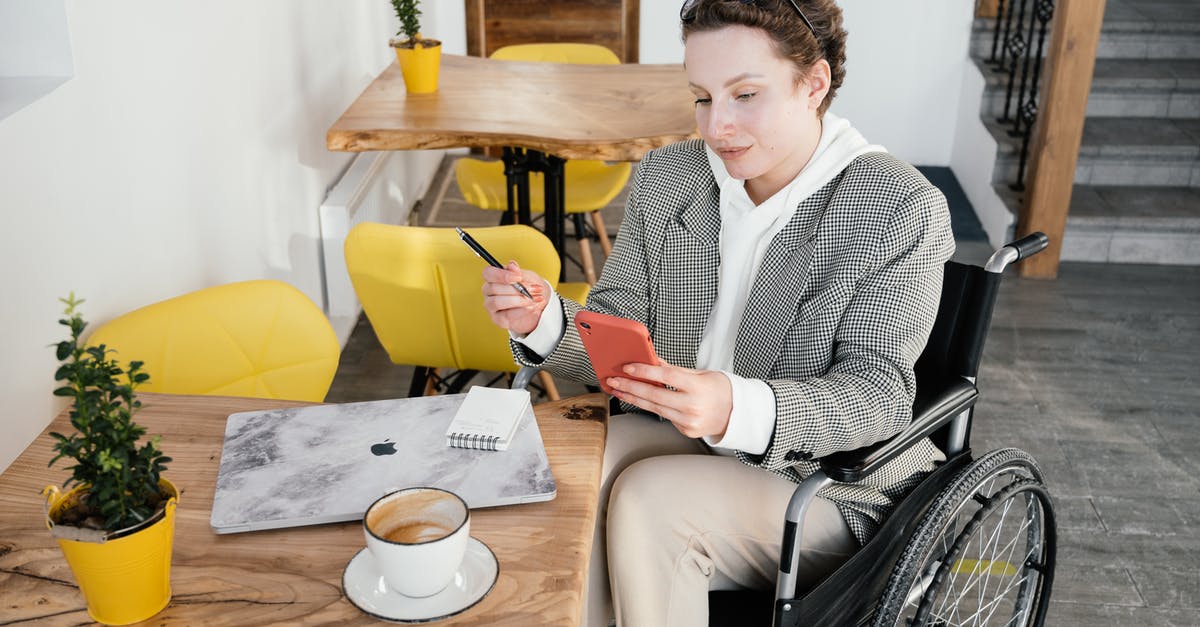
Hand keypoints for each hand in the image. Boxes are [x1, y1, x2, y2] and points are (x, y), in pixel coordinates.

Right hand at [481, 261, 550, 335]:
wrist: (540, 306)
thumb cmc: (529, 289)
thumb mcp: (527, 277)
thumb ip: (518, 272)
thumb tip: (512, 265)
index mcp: (493, 278)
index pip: (488, 273)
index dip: (501, 275)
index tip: (518, 277)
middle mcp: (489, 292)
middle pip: (494, 288)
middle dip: (517, 288)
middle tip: (535, 289)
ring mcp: (491, 306)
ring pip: (498, 302)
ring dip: (519, 300)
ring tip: (533, 299)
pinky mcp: (498, 319)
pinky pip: (507, 315)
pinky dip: (522, 310)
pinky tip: (532, 307)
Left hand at [607, 363, 732, 438]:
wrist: (737, 413)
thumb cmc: (721, 390)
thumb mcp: (700, 374)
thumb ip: (674, 369)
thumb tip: (652, 360)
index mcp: (698, 388)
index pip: (666, 377)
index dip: (644, 371)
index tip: (628, 367)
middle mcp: (692, 406)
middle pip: (654, 395)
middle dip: (630, 387)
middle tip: (614, 381)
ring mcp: (688, 421)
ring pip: (654, 408)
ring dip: (634, 398)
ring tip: (619, 391)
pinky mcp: (685, 430)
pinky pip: (664, 416)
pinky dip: (653, 407)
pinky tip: (640, 400)